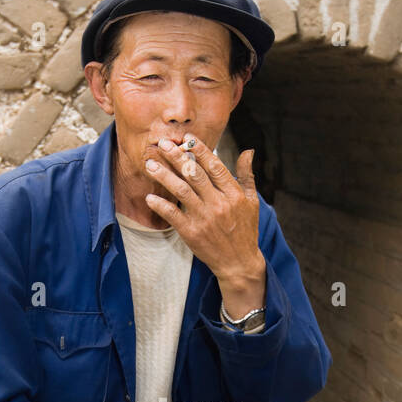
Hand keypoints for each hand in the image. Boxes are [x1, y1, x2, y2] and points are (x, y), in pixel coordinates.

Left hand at [144, 137, 265, 312]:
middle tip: (162, 144)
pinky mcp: (192, 233)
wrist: (239, 263)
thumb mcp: (252, 201)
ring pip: (181, 191)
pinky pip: (173, 215)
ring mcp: (204, 218)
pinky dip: (160, 205)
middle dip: (177, 157)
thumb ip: (247, 175)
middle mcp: (218, 204)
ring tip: (150, 164)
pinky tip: (149, 197)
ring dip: (164, 176)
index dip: (199, 150)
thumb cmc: (246, 230)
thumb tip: (248, 151)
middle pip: (194, 174)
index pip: (214, 166)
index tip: (186, 138)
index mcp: (233, 194)